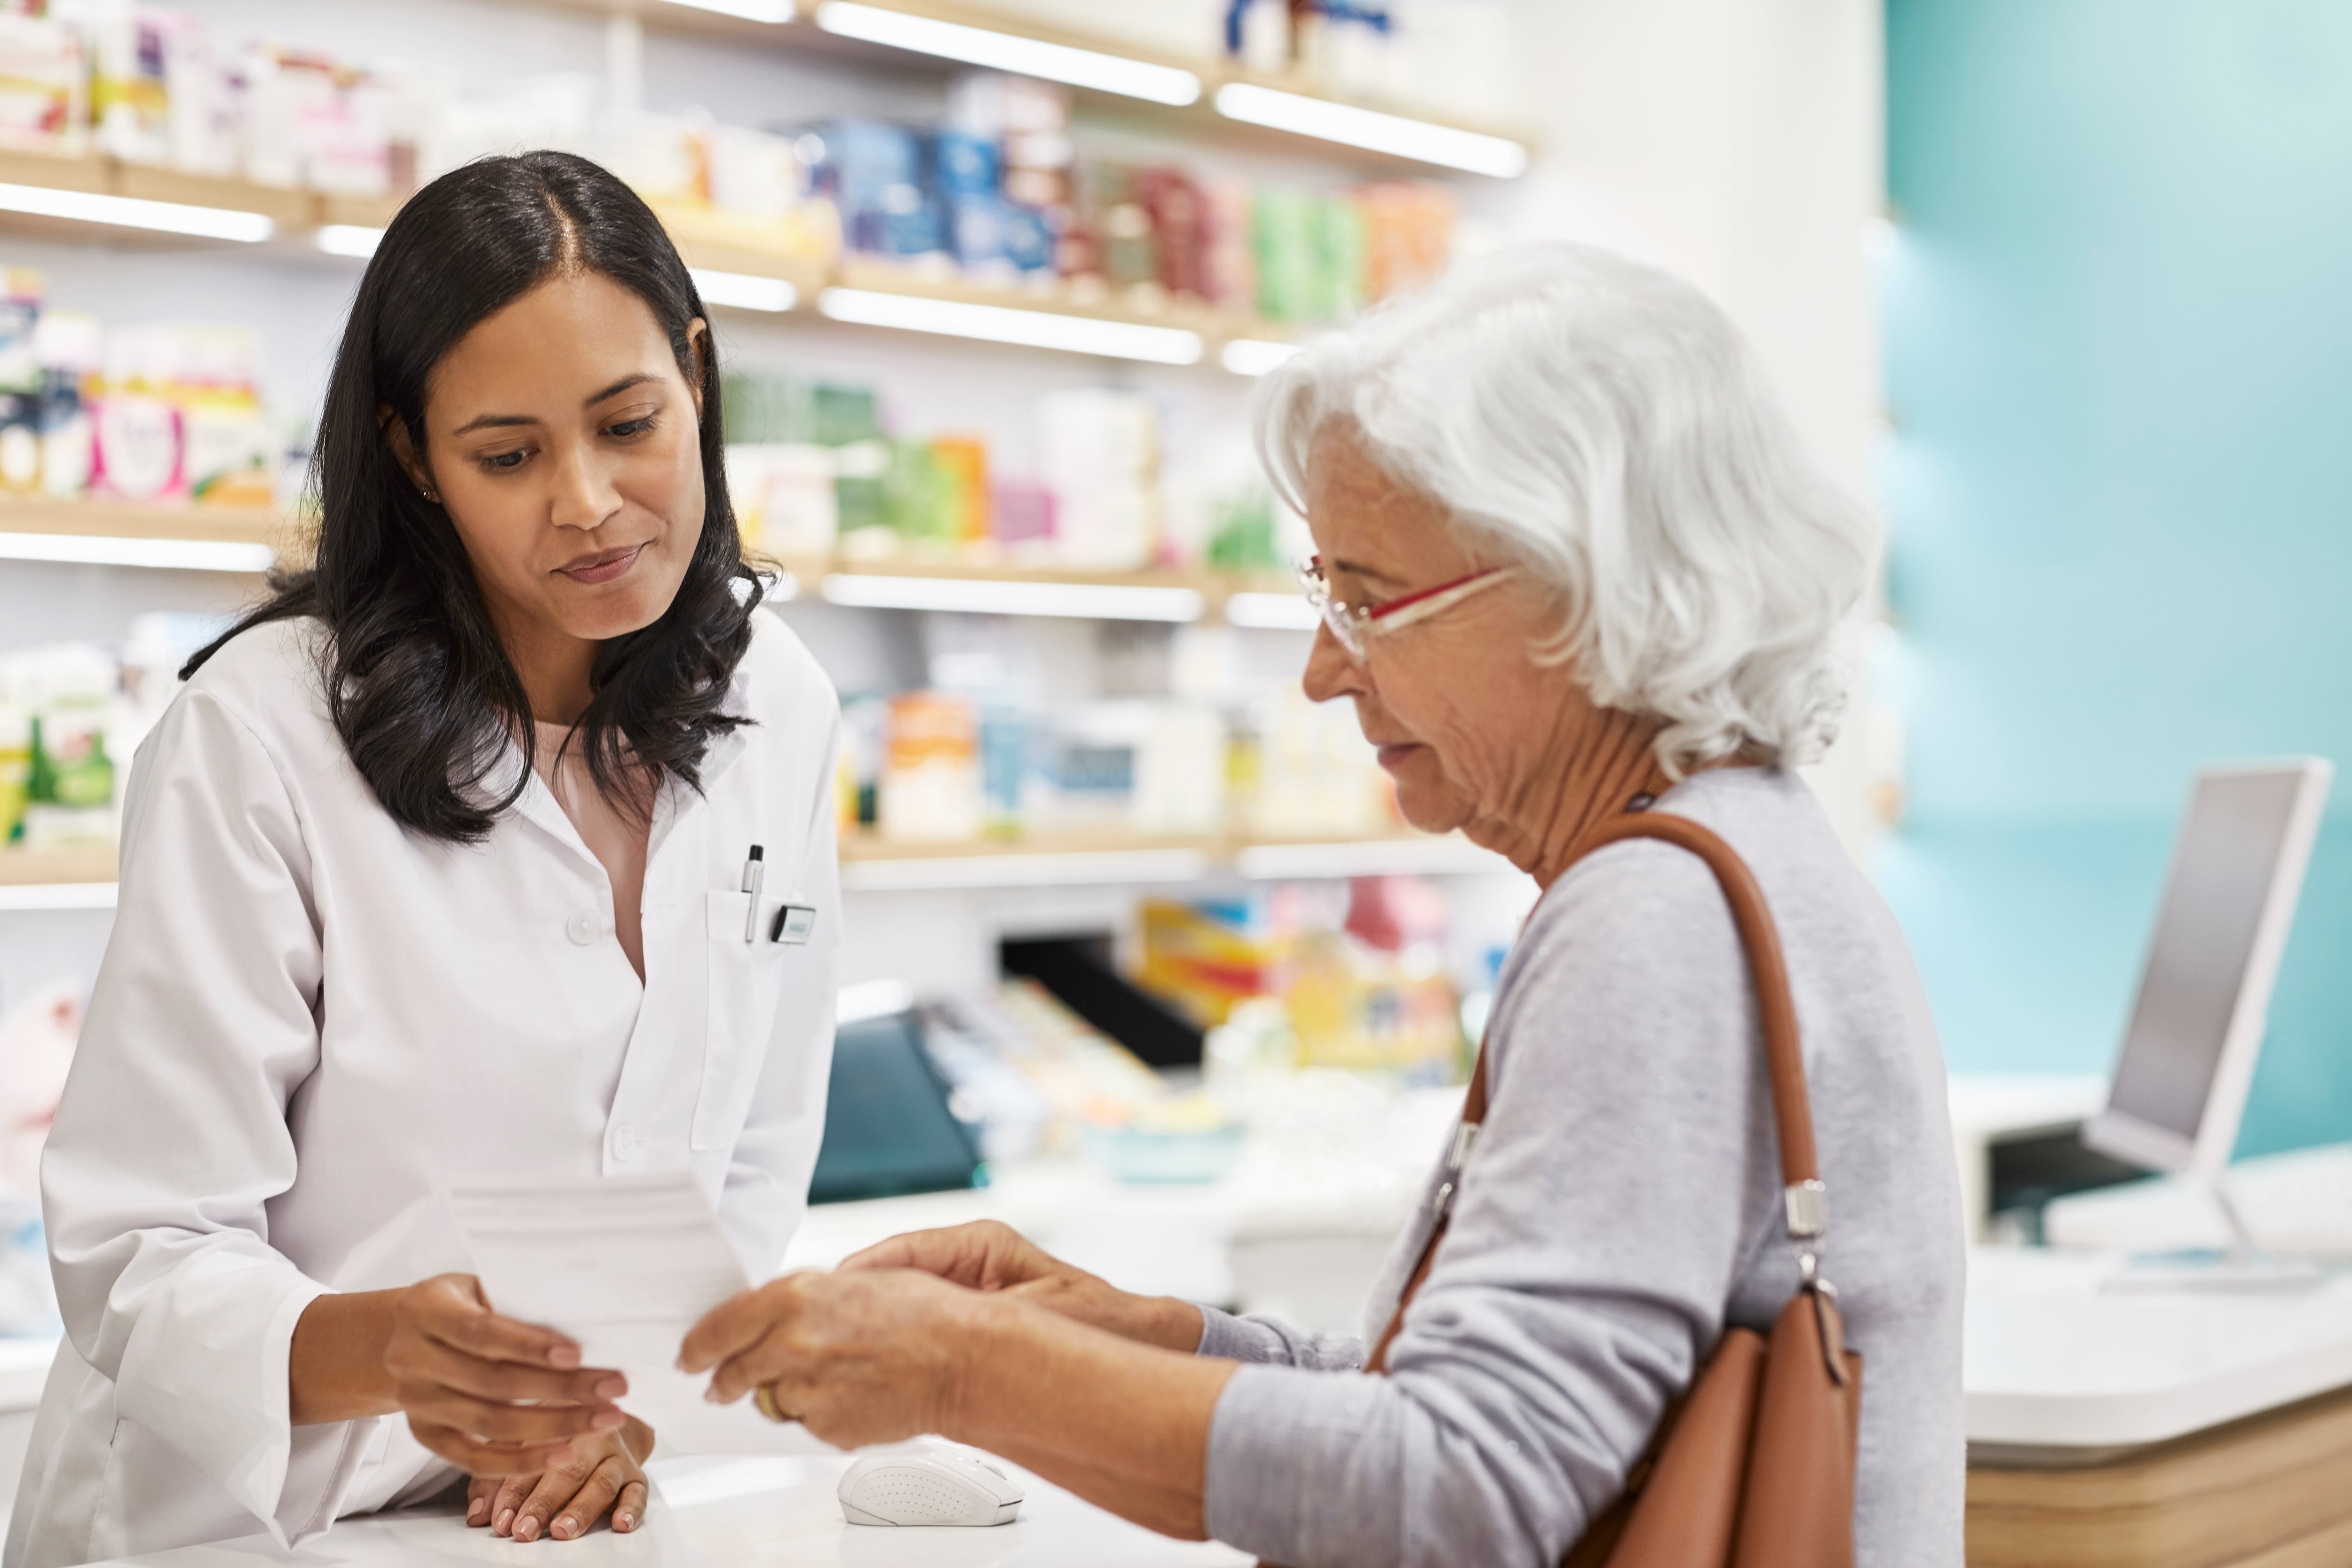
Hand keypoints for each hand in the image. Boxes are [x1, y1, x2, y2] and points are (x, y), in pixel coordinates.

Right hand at [380, 1274, 629, 1475]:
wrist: (403, 1333)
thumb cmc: (461, 1302)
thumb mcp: (478, 1286)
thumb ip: (515, 1305)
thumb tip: (587, 1328)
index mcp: (424, 1310)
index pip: (481, 1332)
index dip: (529, 1346)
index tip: (578, 1354)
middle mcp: (411, 1357)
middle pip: (494, 1382)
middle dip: (561, 1388)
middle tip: (614, 1388)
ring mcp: (415, 1400)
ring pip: (490, 1423)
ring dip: (554, 1425)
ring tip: (604, 1420)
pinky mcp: (425, 1434)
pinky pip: (474, 1459)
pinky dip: (520, 1461)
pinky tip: (564, 1452)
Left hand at [466, 1416, 652, 1541]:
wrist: (600, 1417)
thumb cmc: (549, 1437)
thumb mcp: (515, 1446)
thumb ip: (493, 1479)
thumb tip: (477, 1515)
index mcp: (557, 1422)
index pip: (533, 1458)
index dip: (514, 1491)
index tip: (499, 1519)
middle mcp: (591, 1436)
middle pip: (569, 1470)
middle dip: (544, 1503)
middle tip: (525, 1529)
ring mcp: (616, 1455)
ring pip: (602, 1482)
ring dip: (581, 1509)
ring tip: (562, 1530)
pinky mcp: (636, 1474)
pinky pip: (639, 1492)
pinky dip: (632, 1509)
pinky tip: (620, 1525)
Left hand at [678, 1269, 987, 1449]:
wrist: (964, 1360)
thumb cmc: (924, 1314)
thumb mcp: (857, 1281)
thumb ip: (803, 1301)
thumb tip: (772, 1317)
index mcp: (795, 1299)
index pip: (720, 1325)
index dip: (700, 1343)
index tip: (691, 1353)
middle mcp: (791, 1345)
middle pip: (734, 1373)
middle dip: (728, 1378)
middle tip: (726, 1382)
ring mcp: (807, 1392)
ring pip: (772, 1400)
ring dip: (786, 1391)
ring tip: (828, 1376)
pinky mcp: (826, 1427)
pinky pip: (806, 1422)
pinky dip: (820, 1411)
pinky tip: (852, 1392)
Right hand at [841, 1221, 1201, 1350]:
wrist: (1134, 1343)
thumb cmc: (1096, 1319)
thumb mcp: (1035, 1306)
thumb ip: (976, 1310)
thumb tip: (921, 1306)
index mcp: (979, 1245)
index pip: (902, 1251)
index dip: (861, 1275)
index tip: (829, 1293)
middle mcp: (967, 1263)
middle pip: (890, 1275)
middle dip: (855, 1301)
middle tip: (820, 1326)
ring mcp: (963, 1292)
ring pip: (897, 1302)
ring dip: (870, 1324)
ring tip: (840, 1349)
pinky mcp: (964, 1322)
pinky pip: (914, 1328)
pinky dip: (891, 1346)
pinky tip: (872, 1368)